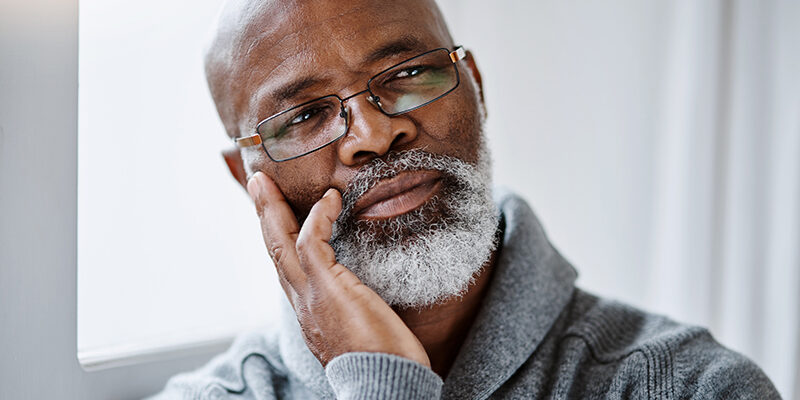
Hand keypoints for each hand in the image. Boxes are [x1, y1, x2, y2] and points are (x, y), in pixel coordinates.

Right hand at [247, 171, 430, 367]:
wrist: (384, 385)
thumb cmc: (384, 363)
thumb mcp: (361, 330)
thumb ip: (353, 308)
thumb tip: (365, 296)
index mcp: (309, 312)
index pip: (286, 267)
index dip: (279, 238)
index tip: (277, 215)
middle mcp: (301, 304)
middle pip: (273, 249)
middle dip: (264, 215)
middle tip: (257, 184)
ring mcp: (309, 296)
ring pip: (280, 242)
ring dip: (271, 208)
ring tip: (266, 181)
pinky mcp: (325, 288)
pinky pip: (310, 242)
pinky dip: (317, 217)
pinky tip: (330, 199)